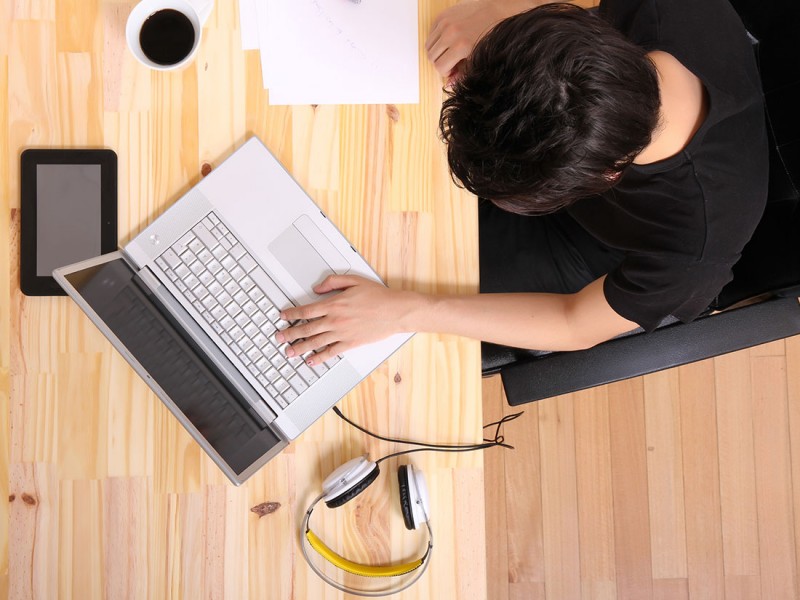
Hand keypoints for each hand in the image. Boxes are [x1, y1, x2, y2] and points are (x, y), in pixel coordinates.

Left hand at [276, 275, 422, 364]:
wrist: (395, 311)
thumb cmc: (378, 296)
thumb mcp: (354, 280)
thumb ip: (332, 282)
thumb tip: (317, 288)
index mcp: (334, 304)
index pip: (306, 311)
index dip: (292, 314)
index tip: (283, 317)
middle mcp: (335, 320)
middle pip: (306, 328)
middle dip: (290, 333)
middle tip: (279, 337)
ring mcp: (342, 334)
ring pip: (315, 342)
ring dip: (300, 347)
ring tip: (289, 352)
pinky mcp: (350, 343)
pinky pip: (331, 352)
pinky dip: (319, 358)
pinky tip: (311, 360)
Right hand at [425, 0, 532, 78]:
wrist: (496, 10)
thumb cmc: (490, 35)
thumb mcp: (478, 58)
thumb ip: (462, 73)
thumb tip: (449, 85)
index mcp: (460, 46)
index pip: (439, 66)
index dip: (445, 72)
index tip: (452, 69)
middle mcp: (450, 33)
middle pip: (431, 57)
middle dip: (440, 62)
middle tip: (451, 61)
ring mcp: (445, 22)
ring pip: (428, 45)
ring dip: (437, 51)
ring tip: (449, 51)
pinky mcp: (443, 15)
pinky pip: (431, 33)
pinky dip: (436, 39)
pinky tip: (448, 40)